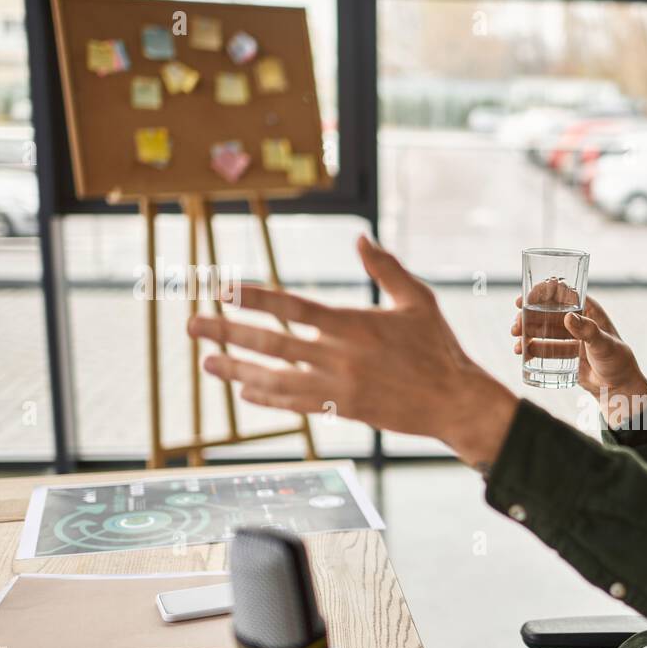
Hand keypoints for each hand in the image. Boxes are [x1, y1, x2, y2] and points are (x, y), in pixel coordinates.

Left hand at [188, 236, 517, 470]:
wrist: (455, 402)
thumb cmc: (438, 348)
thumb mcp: (418, 300)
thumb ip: (385, 268)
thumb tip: (359, 237)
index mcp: (354, 325)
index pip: (292, 307)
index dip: (252, 297)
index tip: (220, 289)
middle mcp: (340, 357)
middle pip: (271, 343)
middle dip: (226, 332)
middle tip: (191, 324)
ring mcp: (338, 387)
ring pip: (275, 377)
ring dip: (236, 369)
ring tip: (206, 362)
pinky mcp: (343, 410)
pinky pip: (295, 403)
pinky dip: (268, 397)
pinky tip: (245, 390)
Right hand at [511, 291, 646, 426]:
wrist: (618, 387)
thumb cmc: (617, 361)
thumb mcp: (604, 344)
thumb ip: (588, 331)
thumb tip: (568, 317)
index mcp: (588, 310)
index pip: (562, 293)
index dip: (542, 292)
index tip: (525, 299)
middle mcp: (577, 320)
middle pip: (547, 311)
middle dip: (528, 316)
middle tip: (515, 326)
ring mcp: (569, 336)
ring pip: (543, 329)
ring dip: (527, 332)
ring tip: (516, 342)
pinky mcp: (564, 353)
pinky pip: (545, 347)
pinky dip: (532, 348)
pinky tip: (522, 353)